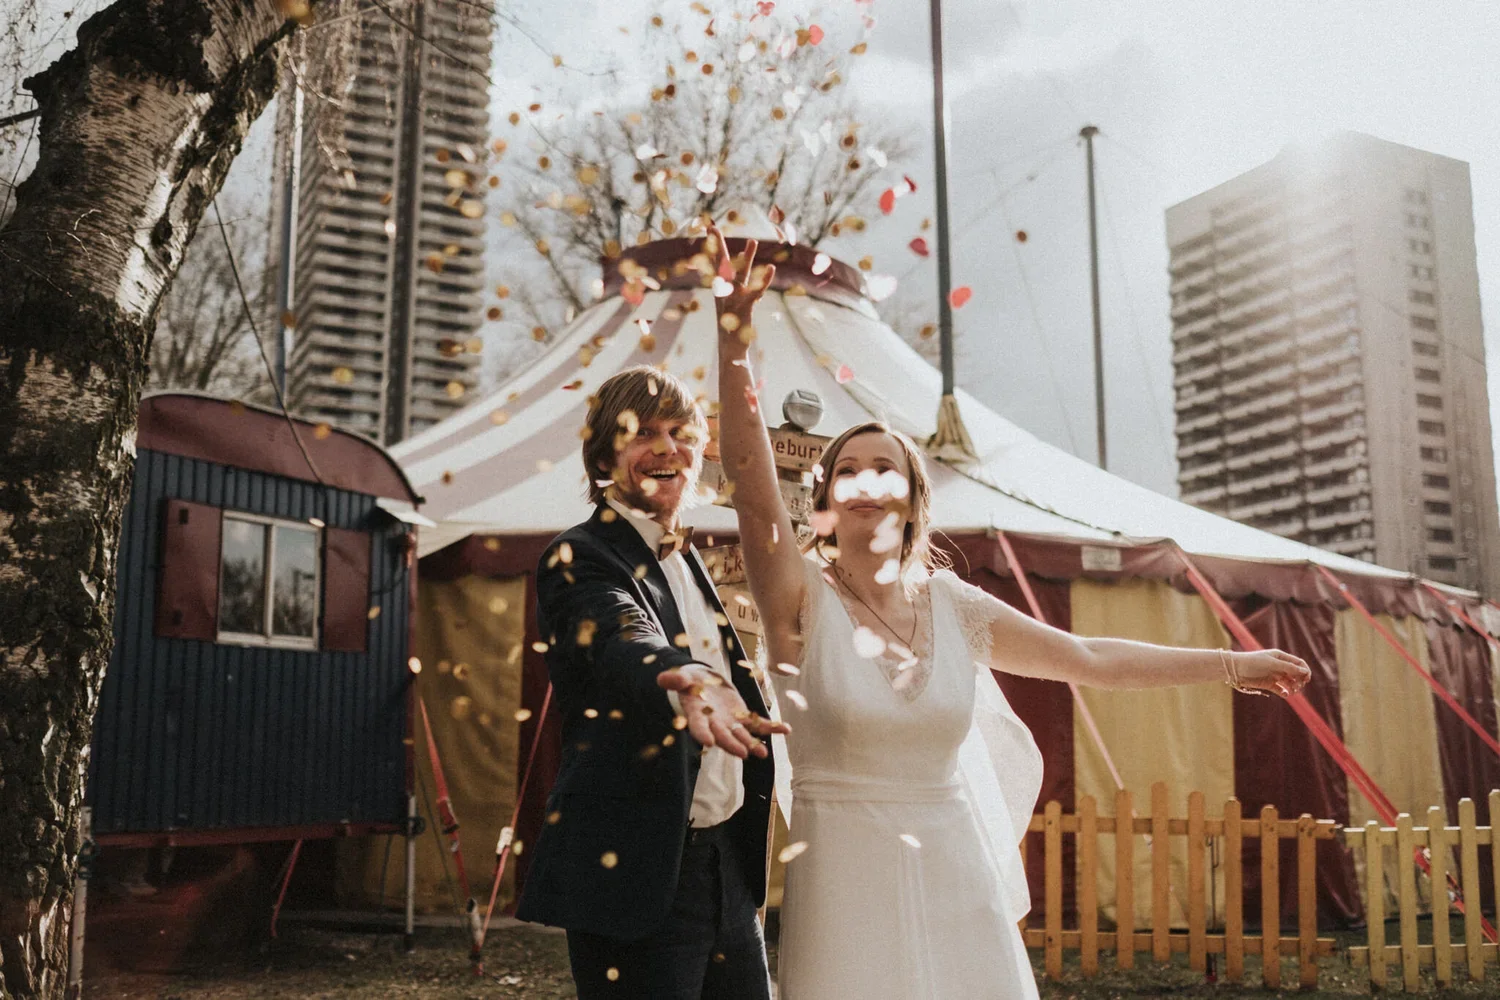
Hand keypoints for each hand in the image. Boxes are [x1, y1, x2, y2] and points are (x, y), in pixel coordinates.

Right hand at [657, 665, 790, 758]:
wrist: (703, 683)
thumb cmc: (690, 681)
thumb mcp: (682, 677)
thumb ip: (676, 680)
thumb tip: (664, 678)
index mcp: (697, 715)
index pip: (698, 726)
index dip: (702, 733)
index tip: (707, 742)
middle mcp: (714, 724)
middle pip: (723, 736)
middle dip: (732, 744)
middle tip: (742, 753)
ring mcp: (730, 723)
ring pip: (742, 736)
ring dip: (753, 744)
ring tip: (763, 753)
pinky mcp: (744, 718)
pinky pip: (759, 725)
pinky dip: (772, 728)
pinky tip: (785, 729)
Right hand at [706, 222, 775, 334]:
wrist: (730, 350)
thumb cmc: (732, 331)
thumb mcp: (730, 308)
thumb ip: (733, 293)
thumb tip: (732, 282)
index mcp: (720, 290)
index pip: (716, 264)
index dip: (714, 246)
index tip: (711, 228)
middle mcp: (725, 292)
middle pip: (722, 265)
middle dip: (718, 245)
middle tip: (713, 227)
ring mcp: (734, 299)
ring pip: (741, 274)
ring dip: (746, 258)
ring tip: (753, 241)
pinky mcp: (745, 307)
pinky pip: (756, 291)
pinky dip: (764, 280)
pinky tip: (771, 268)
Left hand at [1231, 649, 1310, 697]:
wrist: (1235, 670)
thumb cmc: (1253, 662)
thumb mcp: (1272, 664)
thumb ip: (1289, 667)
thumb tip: (1305, 671)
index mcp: (1281, 657)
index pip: (1298, 663)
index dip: (1305, 671)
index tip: (1306, 679)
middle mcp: (1279, 666)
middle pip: (1296, 674)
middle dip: (1300, 680)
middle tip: (1298, 686)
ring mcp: (1274, 675)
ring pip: (1289, 682)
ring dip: (1293, 687)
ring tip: (1292, 691)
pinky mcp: (1268, 684)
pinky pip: (1280, 690)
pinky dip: (1284, 693)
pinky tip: (1285, 694)